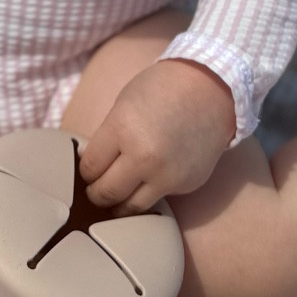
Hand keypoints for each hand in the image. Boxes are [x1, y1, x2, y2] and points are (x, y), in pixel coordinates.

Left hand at [78, 59, 235, 214]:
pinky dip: (150, 193)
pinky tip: (149, 180)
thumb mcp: (124, 104)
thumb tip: (93, 167)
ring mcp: (168, 176)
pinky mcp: (186, 185)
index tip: (87, 171)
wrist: (211, 88)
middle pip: (106, 194)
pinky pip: (159, 198)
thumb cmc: (163, 88)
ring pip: (131, 208)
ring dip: (120, 204)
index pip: (90, 168)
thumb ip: (109, 138)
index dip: (84, 171)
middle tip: (96, 190)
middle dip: (97, 194)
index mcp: (123, 130)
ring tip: (118, 195)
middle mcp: (145, 158)